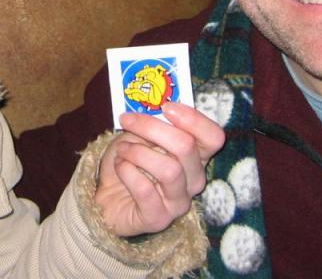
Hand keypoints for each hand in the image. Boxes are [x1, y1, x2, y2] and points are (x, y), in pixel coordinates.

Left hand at [94, 102, 224, 236]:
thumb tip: (152, 103)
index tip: (166, 107)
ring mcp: (179, 202)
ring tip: (122, 149)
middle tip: (127, 120)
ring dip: (138, 152)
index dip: (194, 119)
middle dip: (152, 128)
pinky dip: (127, 171)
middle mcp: (194, 179)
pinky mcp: (159, 219)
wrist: (107, 196)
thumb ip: (152, 121)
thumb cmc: (129, 161)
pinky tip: (120, 166)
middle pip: (186, 147)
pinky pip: (145, 190)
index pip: (214, 137)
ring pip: (169, 169)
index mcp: (196, 155)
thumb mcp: (140, 135)